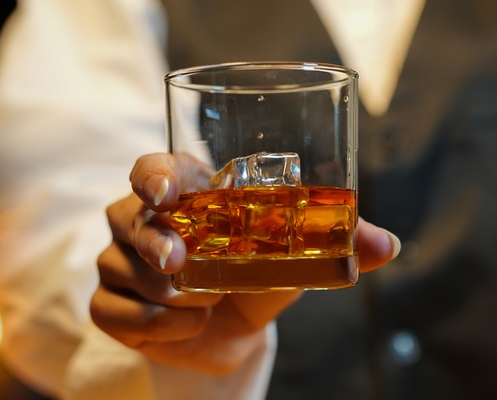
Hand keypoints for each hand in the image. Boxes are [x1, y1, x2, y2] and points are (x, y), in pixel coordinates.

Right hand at [90, 152, 399, 374]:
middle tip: (182, 264)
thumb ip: (335, 242)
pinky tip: (189, 324)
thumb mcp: (294, 255)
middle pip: (128, 216)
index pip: (153, 169)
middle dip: (155, 242)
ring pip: (124, 269)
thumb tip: (386, 245)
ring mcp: (120, 261)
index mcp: (185, 191)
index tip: (165, 190)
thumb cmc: (257, 275)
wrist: (234, 328)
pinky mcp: (110, 304)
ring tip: (211, 303)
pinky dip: (157, 324)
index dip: (152, 175)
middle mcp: (143, 219)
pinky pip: (116, 311)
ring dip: (173, 295)